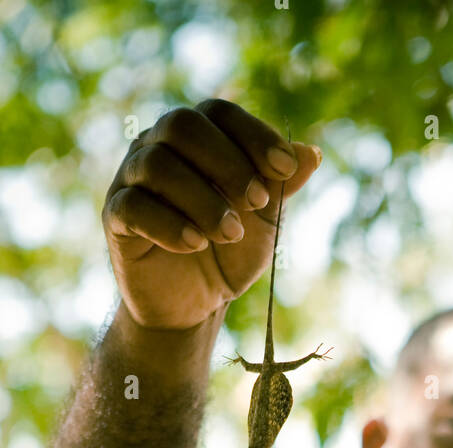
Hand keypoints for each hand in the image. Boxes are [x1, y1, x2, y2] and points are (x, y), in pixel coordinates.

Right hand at [102, 99, 321, 329]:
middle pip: (182, 125)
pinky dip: (170, 225)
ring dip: (202, 199)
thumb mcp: (263, 220)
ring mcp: (131, 179)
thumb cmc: (228, 252)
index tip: (287, 169)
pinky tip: (197, 245)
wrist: (194, 304)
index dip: (254, 134)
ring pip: (157, 164)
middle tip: (258, 203)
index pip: (219, 112)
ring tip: (230, 233)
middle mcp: (157, 147)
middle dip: (227, 163)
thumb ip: (283, 186)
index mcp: (196, 139)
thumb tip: (311, 153)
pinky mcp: (115, 217)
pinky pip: (133, 206)